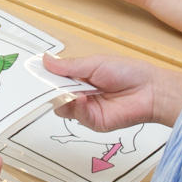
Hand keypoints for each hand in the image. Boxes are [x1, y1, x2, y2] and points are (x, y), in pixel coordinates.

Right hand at [44, 52, 181, 130]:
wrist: (149, 90)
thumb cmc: (127, 72)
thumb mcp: (94, 63)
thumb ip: (68, 66)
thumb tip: (45, 60)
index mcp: (80, 77)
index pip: (56, 79)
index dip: (45, 77)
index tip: (32, 73)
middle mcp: (80, 94)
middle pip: (56, 95)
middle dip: (49, 90)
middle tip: (42, 83)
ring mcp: (86, 109)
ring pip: (63, 108)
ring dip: (63, 98)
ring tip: (69, 90)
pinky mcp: (94, 122)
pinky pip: (77, 116)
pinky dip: (76, 107)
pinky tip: (81, 98)